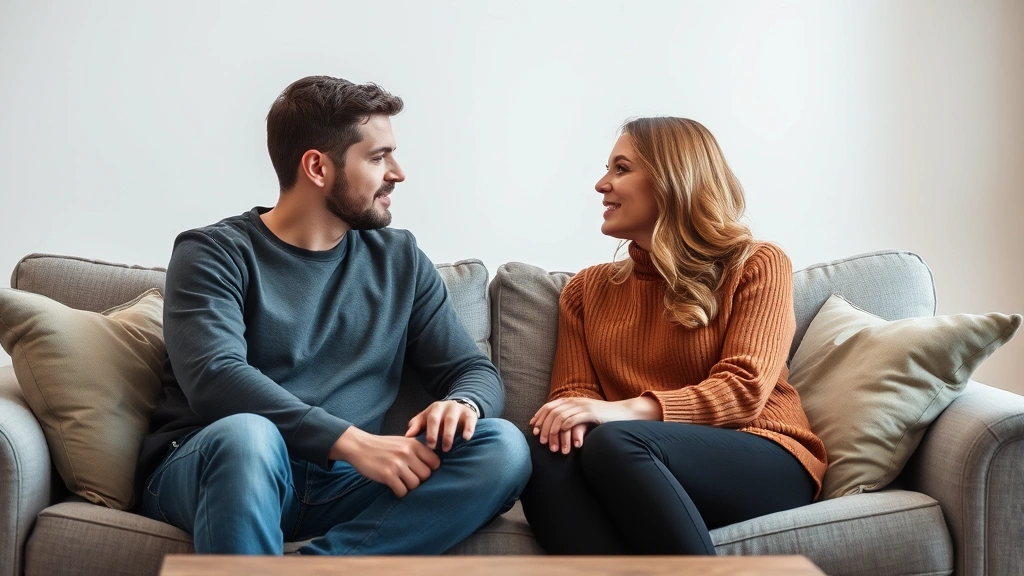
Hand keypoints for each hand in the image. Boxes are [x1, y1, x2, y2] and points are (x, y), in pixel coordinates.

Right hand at [331, 427, 440, 497]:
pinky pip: (402, 491)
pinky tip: (395, 487)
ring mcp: (397, 464)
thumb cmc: (383, 446)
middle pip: (426, 475)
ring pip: (415, 484)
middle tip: (410, 479)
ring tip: (401, 483)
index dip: (430, 470)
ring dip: (409, 487)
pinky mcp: (387, 475)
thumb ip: (417, 451)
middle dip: (420, 480)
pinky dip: (400, 492)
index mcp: (414, 444)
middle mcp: (407, 453)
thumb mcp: (403, 442)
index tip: (421, 472)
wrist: (359, 446)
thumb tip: (434, 467)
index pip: (435, 462)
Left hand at [405, 400, 477, 451]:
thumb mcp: (426, 418)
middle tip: (434, 448)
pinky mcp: (470, 414)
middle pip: (439, 419)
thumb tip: (407, 436)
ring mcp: (458, 410)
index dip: (429, 432)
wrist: (459, 406)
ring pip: (452, 420)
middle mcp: (446, 407)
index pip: (430, 419)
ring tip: (447, 448)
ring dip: (449, 435)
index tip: (429, 445)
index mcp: (434, 408)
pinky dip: (468, 429)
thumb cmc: (439, 417)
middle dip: (436, 433)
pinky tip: (466, 438)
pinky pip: (470, 421)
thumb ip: (416, 426)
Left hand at [529, 396, 661, 453]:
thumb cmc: (603, 418)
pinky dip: (565, 427)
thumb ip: (571, 418)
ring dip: (553, 431)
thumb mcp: (584, 416)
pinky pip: (574, 418)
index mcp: (571, 400)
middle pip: (552, 411)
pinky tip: (561, 435)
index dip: (539, 417)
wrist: (623, 413)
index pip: (549, 406)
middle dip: (544, 426)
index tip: (533, 429)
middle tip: (540, 440)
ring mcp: (583, 406)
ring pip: (560, 416)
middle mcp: (575, 401)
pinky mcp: (591, 413)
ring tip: (550, 444)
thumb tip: (555, 428)